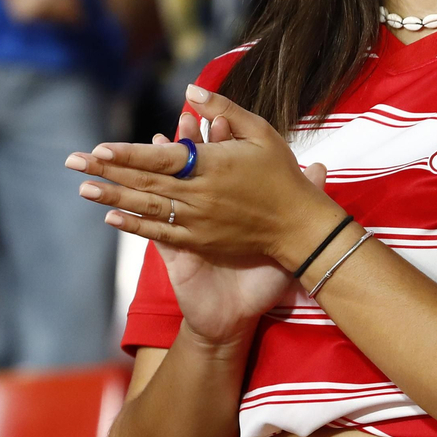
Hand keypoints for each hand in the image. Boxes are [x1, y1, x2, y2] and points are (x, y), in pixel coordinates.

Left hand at [66, 85, 338, 268]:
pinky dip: (136, 226)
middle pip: (145, 181)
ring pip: (147, 207)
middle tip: (72, 163)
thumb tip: (189, 91)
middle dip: (106, 172)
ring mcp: (198, 220)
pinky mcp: (201, 240)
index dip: (128, 154)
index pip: (162, 158)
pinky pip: (161, 233)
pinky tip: (113, 219)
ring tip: (83, 190)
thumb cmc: (282, 174)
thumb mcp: (261, 132)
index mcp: (213, 166)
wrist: (299, 226)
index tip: (99, 148)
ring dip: (112, 198)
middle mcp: (200, 194)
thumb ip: (224, 110)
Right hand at [134, 115, 296, 345]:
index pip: (224, 166)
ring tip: (152, 143)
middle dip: (188, 145)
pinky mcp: (174, 254)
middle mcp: (205, 214)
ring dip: (154, 171)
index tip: (220, 119)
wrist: (238, 318)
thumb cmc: (261, 279)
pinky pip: (150, 232)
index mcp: (229, 207)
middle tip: (184, 118)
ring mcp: (186, 231)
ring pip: (167, 194)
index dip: (222, 142)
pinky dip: (132, 220)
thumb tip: (321, 166)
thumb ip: (303, 201)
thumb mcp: (286, 242)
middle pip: (192, 172)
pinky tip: (115, 209)